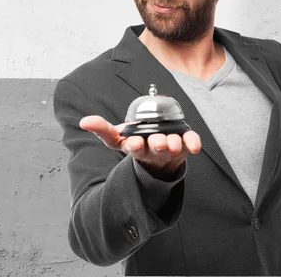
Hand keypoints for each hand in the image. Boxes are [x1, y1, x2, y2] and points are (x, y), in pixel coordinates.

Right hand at [79, 115, 201, 179]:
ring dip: (173, 144)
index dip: (134, 145)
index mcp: (136, 147)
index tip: (134, 142)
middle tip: (158, 141)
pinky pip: (190, 143)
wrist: (159, 158)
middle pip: (154, 148)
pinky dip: (193, 143)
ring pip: (172, 148)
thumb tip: (84, 121)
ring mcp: (170, 148)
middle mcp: (153, 150)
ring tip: (173, 142)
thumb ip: (103, 129)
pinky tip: (195, 146)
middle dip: (156, 144)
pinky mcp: (184, 146)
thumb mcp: (118, 137)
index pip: (134, 148)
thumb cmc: (137, 142)